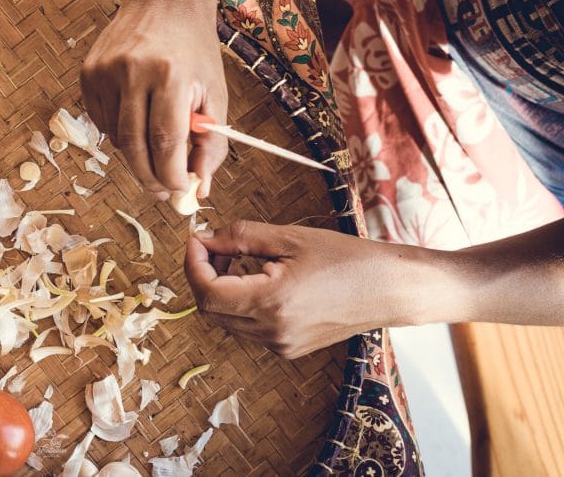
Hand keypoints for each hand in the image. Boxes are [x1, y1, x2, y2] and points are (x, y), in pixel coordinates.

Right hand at [81, 0, 227, 198]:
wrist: (164, 0)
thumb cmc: (194, 50)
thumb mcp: (214, 93)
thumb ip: (211, 143)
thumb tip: (199, 188)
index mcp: (170, 74)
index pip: (166, 141)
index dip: (171, 175)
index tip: (180, 192)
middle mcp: (133, 71)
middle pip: (135, 146)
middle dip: (150, 177)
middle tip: (161, 191)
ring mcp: (105, 71)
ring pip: (116, 138)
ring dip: (135, 153)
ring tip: (154, 145)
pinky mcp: (88, 72)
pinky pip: (101, 121)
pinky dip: (119, 132)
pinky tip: (136, 117)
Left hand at [184, 221, 429, 358]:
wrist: (390, 289)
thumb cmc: (346, 258)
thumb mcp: (290, 237)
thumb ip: (241, 237)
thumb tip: (205, 238)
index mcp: (272, 303)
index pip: (207, 293)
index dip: (194, 265)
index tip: (197, 240)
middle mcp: (273, 332)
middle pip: (211, 310)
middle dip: (204, 275)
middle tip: (214, 246)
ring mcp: (281, 345)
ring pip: (227, 321)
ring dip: (221, 290)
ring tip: (238, 259)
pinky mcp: (289, 349)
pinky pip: (248, 328)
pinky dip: (241, 303)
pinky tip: (259, 279)